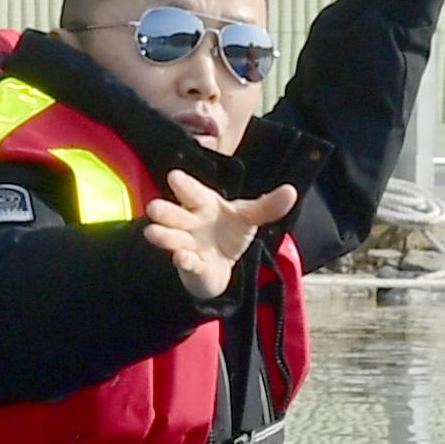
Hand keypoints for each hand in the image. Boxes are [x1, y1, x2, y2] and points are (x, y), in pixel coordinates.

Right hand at [141, 170, 299, 301]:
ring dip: (164, 237)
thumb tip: (291, 191)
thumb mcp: (249, 218)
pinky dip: (183, 261)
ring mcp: (187, 244)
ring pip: (172, 238)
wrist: (223, 266)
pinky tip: (182, 258)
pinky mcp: (191, 266)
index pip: (192, 192)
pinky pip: (185, 263)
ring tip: (153, 233)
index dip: (184, 185)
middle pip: (175, 214)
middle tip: (153, 208)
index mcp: (203, 204)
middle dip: (165, 212)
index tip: (174, 177)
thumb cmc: (229, 233)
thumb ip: (267, 206)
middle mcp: (190, 222)